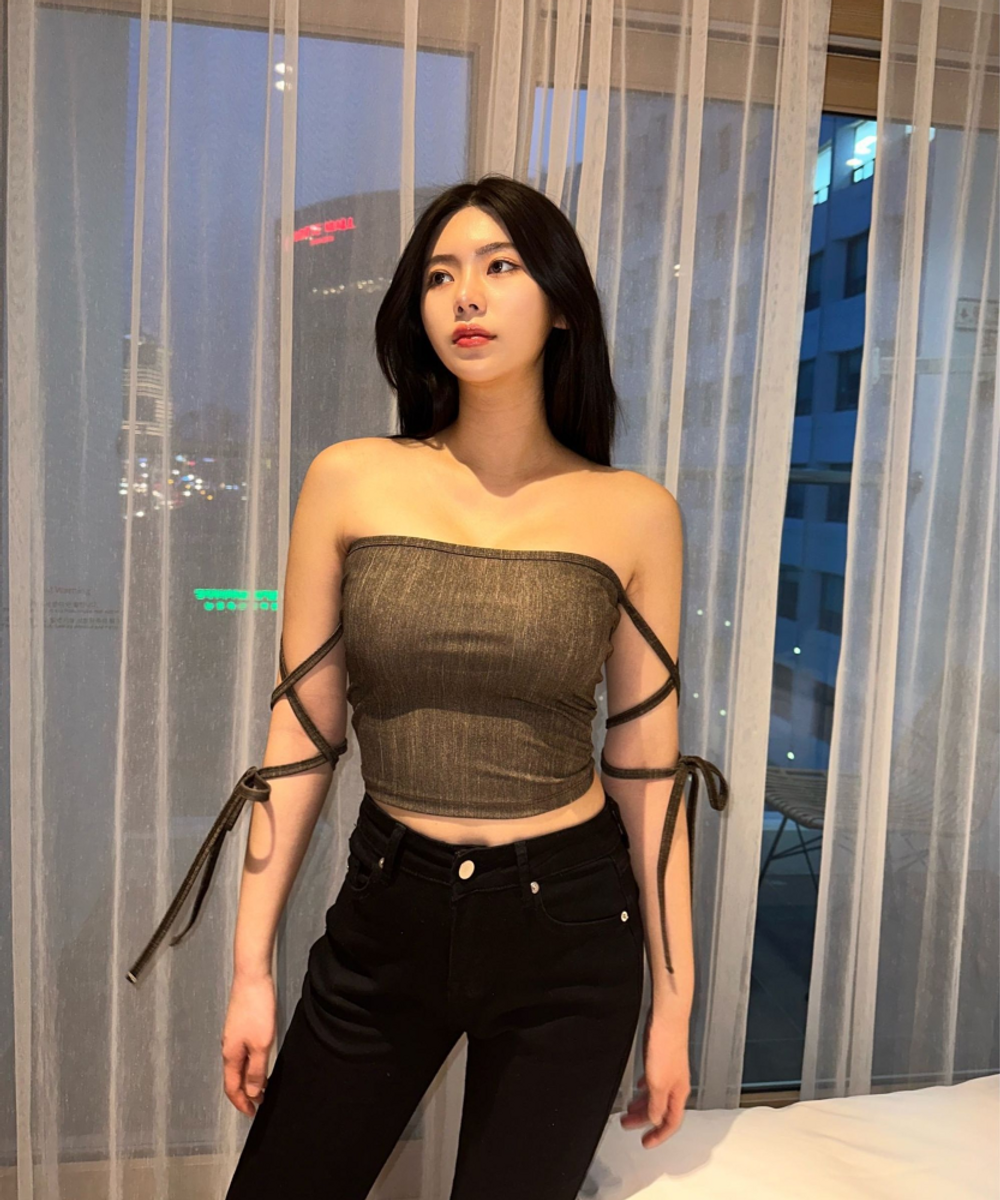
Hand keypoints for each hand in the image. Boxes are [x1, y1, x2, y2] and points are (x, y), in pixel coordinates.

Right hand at [222, 972, 276, 1116]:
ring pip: (238, 1065)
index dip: (241, 1103)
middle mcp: (228, 1048)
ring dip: (249, 1078)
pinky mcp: (239, 1026)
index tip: (253, 1113)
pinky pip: (242, 1053)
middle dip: (245, 1093)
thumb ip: (256, 1070)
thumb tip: (251, 1093)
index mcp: (230, 1055)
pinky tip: (261, 1061)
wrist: (252, 977)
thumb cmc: (256, 1008)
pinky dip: (250, 1063)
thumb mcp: (261, 1045)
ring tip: (263, 1086)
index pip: (232, 1088)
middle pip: (233, 1078)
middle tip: (260, 1103)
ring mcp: (233, 1036)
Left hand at [619, 1006, 690, 1147]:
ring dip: (641, 1104)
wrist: (667, 1017)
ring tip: (628, 1109)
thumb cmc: (666, 1045)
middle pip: (661, 1110)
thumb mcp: (658, 1082)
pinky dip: (644, 1088)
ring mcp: (670, 1071)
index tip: (646, 1143)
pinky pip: (653, 1080)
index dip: (659, 1136)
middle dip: (644, 1120)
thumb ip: (656, 1104)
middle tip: (628, 1125)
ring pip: (656, 1095)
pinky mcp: (662, 1059)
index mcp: (678, 1093)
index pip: (671, 1123)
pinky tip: (637, 1086)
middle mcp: (676, 1084)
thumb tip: (655, 1121)